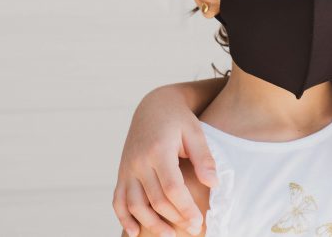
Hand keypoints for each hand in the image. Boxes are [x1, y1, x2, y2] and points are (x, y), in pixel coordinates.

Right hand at [112, 86, 217, 236]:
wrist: (153, 107)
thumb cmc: (179, 120)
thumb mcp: (195, 132)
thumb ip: (204, 158)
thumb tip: (213, 184)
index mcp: (158, 150)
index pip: (172, 188)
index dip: (185, 208)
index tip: (198, 222)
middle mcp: (138, 161)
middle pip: (154, 199)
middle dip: (174, 218)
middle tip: (193, 229)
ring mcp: (127, 168)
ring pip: (134, 204)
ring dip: (151, 223)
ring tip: (170, 235)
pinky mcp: (122, 173)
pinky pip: (118, 200)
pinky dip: (124, 218)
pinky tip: (136, 232)